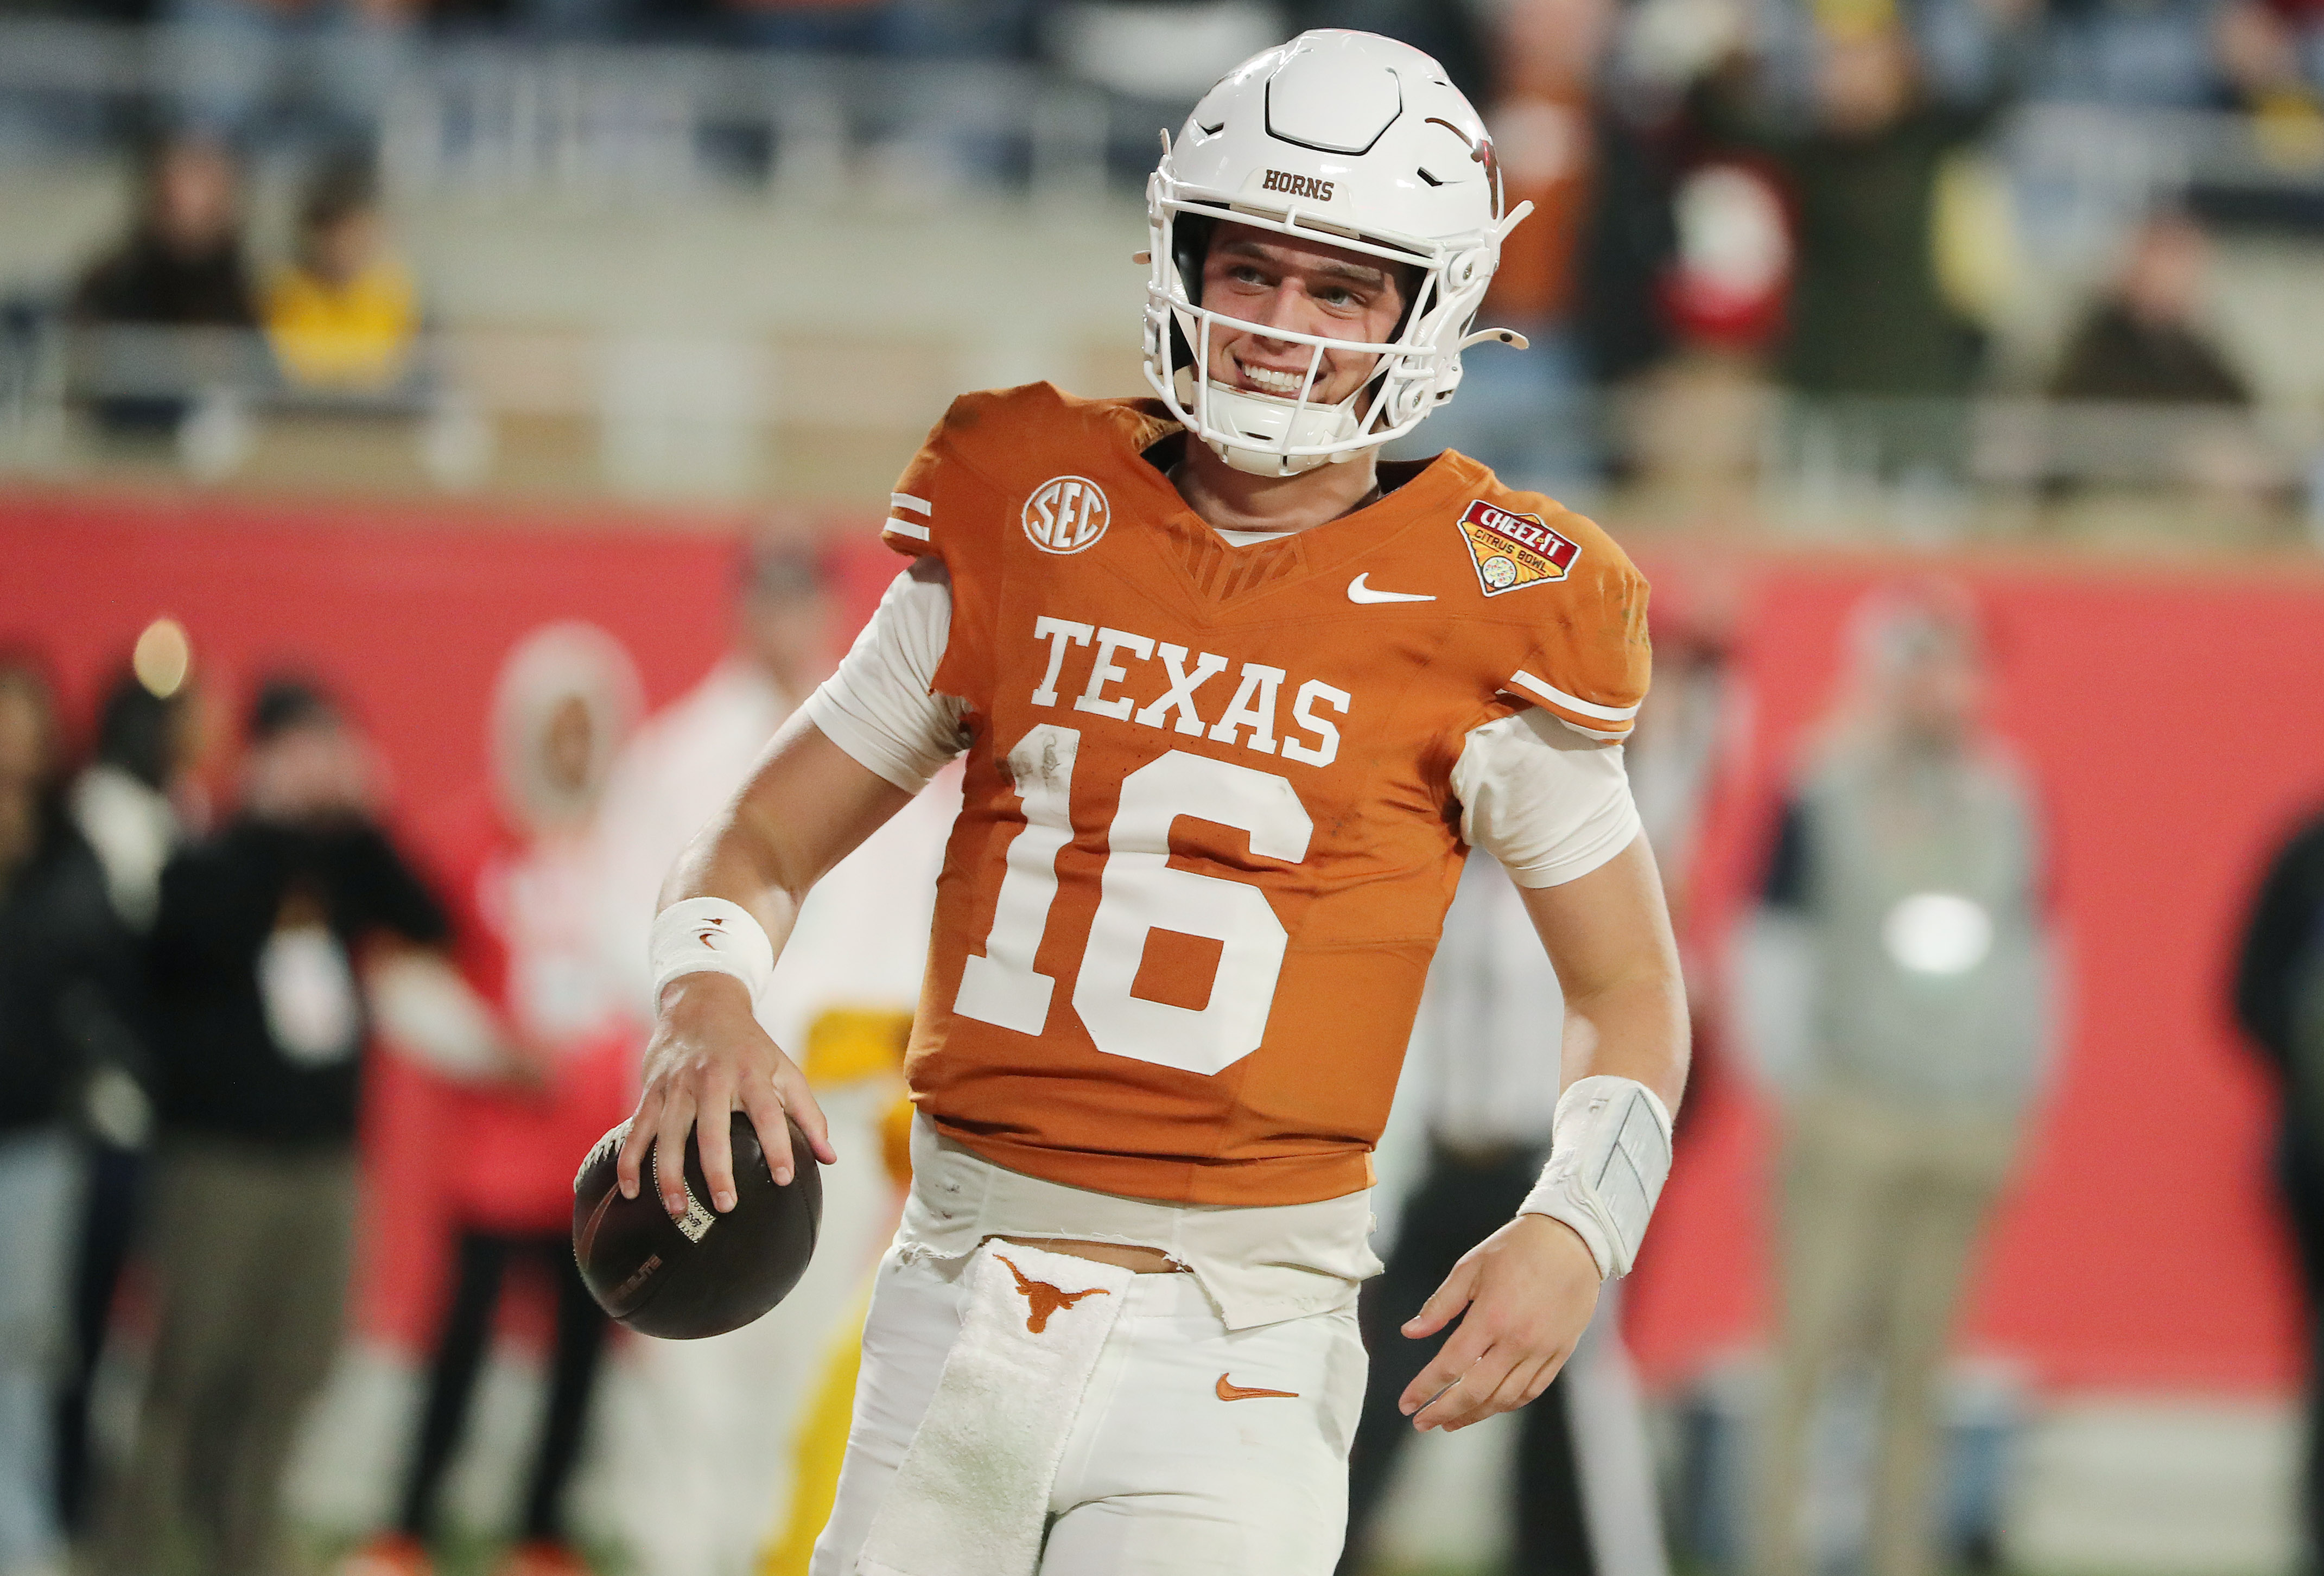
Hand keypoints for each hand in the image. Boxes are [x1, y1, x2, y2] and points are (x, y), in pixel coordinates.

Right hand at [616, 972, 835, 1220]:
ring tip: (679, 1210)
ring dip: (670, 1175)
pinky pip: (637, 1129)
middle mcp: (713, 1077)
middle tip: (726, 1206)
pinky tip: (630, 1192)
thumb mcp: (784, 1070)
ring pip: (669, 1133)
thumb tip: (829, 1158)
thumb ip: (808, 1115)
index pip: (768, 1113)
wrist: (702, 1003)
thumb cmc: (750, 1048)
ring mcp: (678, 1084)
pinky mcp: (652, 1089)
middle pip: (713, 1128)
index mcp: (752, 1073)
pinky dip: (630, 1161)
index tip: (784, 1179)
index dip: (777, 1146)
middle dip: (717, 1169)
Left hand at [1398, 1214, 1601, 1431]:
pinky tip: (1490, 1405)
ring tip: (1451, 1421)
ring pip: (1505, 1398)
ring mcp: (1542, 1350)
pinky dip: (1508, 1404)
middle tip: (1422, 1423)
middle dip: (1444, 1412)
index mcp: (1491, 1317)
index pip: (1450, 1365)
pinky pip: (1531, 1390)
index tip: (1406, 1404)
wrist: (1573, 1240)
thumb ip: (1440, 1305)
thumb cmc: (1517, 1248)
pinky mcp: (1560, 1353)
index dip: (1424, 1389)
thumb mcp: (1470, 1268)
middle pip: (1476, 1392)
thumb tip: (1410, 1332)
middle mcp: (1518, 1341)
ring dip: (1475, 1415)